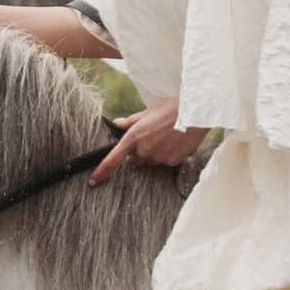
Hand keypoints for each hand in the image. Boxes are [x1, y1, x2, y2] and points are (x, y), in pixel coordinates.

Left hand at [90, 100, 204, 183]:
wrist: (196, 113)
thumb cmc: (172, 109)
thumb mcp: (148, 111)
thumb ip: (131, 121)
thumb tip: (117, 123)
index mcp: (134, 137)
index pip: (113, 159)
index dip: (102, 171)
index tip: (94, 180)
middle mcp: (144, 150)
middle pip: (135, 159)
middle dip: (140, 151)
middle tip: (152, 136)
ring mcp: (158, 158)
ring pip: (151, 161)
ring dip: (154, 152)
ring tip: (167, 136)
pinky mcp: (172, 162)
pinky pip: (165, 162)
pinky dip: (168, 154)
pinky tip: (175, 141)